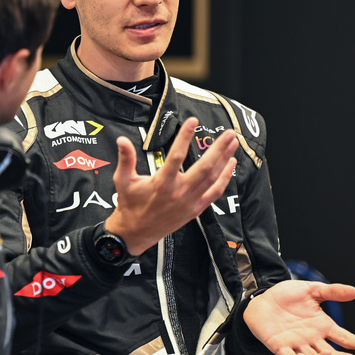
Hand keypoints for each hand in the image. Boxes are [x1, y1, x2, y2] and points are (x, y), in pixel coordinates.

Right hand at [104, 117, 237, 255]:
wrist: (135, 233)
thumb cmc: (130, 204)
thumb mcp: (123, 180)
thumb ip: (125, 159)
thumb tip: (121, 140)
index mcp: (162, 183)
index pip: (176, 156)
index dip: (185, 137)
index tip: (193, 121)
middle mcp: (179, 192)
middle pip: (204, 167)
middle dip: (218, 148)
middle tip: (228, 133)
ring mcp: (190, 202)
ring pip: (212, 178)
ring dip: (225, 159)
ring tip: (233, 143)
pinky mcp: (195, 210)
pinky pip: (215, 192)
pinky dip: (225, 178)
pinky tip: (230, 165)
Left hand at [244, 279, 354, 354]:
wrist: (262, 299)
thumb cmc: (287, 296)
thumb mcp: (311, 290)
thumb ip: (331, 292)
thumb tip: (354, 291)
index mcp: (322, 326)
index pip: (342, 337)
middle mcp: (312, 338)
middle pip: (330, 354)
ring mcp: (296, 344)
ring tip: (327, 352)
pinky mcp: (280, 347)